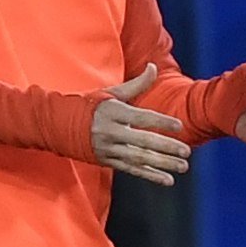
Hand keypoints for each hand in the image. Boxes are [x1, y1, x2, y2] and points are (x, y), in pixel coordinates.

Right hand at [92, 65, 190, 184]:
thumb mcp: (111, 93)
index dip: (161, 122)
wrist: (58, 126)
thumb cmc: (91, 105)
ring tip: (183, 166)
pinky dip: (150, 175)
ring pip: (139, 159)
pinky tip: (168, 180)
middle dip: (166, 147)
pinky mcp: (107, 161)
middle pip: (142, 141)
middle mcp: (110, 132)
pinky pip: (132, 170)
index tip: (179, 126)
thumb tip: (154, 66)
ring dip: (163, 164)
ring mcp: (108, 149)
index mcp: (113, 112)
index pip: (141, 117)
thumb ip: (136, 84)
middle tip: (187, 151)